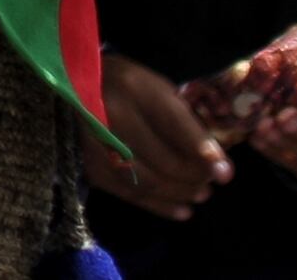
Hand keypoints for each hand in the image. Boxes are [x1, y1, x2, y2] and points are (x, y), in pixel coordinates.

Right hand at [84, 53, 231, 217]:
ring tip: (200, 194)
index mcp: (134, 87)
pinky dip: (159, 206)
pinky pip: (129, 194)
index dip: (202, 151)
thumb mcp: (157, 87)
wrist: (71, 87)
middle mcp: (112, 114)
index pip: (174, 125)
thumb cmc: (127, 86)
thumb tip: (214, 158)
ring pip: (147, 181)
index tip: (225, 172)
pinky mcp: (91, 165)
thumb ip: (184, 119)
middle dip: (194, 176)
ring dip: (179, 193)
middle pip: (163, 159)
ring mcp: (96, 143)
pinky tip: (181, 210)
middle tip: (211, 182)